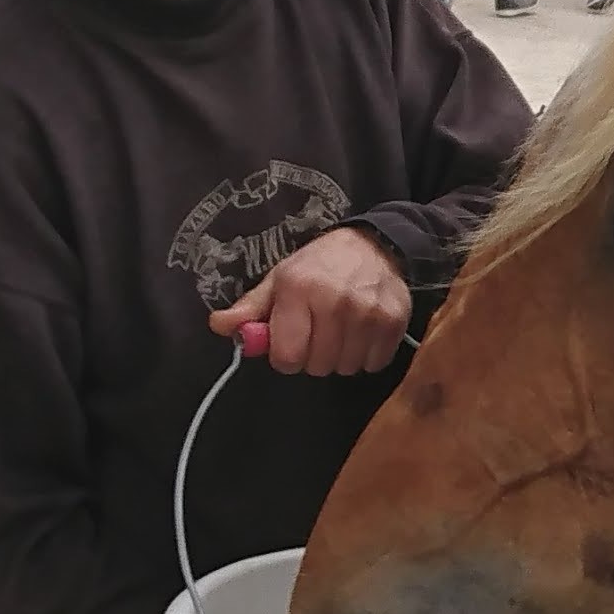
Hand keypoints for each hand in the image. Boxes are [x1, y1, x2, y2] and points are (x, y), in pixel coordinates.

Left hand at [223, 229, 412, 378]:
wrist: (374, 244)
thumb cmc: (319, 265)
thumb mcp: (280, 279)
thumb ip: (250, 309)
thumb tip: (219, 326)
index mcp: (298, 289)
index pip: (287, 357)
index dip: (286, 355)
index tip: (291, 342)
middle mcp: (334, 301)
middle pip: (317, 366)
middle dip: (313, 356)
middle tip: (319, 332)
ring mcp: (368, 313)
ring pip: (345, 368)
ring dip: (340, 357)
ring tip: (341, 331)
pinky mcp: (394, 323)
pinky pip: (373, 364)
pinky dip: (366, 356)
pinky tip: (362, 333)